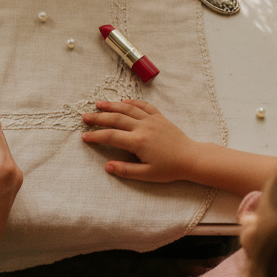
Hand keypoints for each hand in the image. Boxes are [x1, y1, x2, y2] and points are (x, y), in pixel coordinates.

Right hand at [81, 99, 200, 182]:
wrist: (192, 158)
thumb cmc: (170, 168)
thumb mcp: (147, 174)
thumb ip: (126, 171)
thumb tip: (107, 167)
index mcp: (139, 142)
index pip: (111, 136)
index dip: (96, 136)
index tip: (84, 136)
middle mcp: (143, 127)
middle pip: (116, 119)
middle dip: (98, 117)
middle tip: (84, 116)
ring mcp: (152, 120)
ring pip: (128, 109)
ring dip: (112, 105)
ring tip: (98, 104)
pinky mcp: (160, 117)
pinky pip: (144, 106)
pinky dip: (132, 102)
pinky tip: (122, 102)